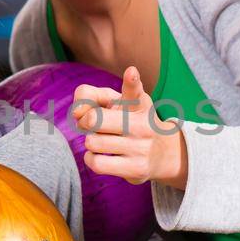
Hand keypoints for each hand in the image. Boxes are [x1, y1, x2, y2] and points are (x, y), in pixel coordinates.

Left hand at [72, 67, 186, 188]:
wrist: (163, 153)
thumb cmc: (130, 122)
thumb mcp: (117, 102)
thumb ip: (90, 97)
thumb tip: (77, 114)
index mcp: (138, 103)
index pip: (133, 89)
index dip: (131, 80)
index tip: (131, 72)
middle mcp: (142, 123)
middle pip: (94, 118)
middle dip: (85, 121)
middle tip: (92, 124)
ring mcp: (140, 147)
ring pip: (93, 142)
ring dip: (90, 141)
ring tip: (101, 140)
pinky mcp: (136, 168)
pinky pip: (97, 163)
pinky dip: (90, 158)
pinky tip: (98, 154)